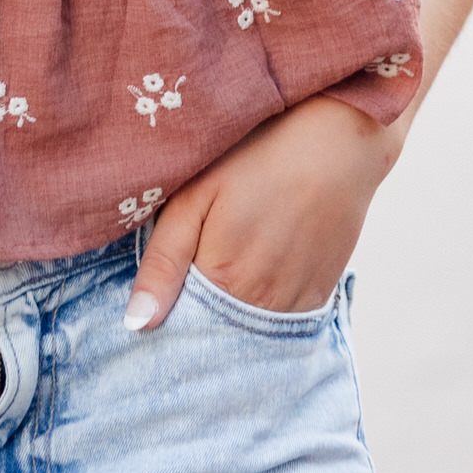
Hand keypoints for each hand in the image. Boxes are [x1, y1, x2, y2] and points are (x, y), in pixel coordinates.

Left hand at [122, 94, 396, 331]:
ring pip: (253, 331)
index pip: (182, 328)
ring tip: (232, 260)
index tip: (158, 294)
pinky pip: (285, 320)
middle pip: (219, 334)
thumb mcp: (196, 195)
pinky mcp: (322, 293)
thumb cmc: (257, 155)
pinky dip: (265, 305)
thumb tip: (136, 325)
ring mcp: (298, 304)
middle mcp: (263, 306)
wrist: (336, 139)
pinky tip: (260, 268)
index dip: (167, 312)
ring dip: (234, 313)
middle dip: (199, 316)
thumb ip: (163, 261)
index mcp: (223, 282)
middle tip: (195, 266)